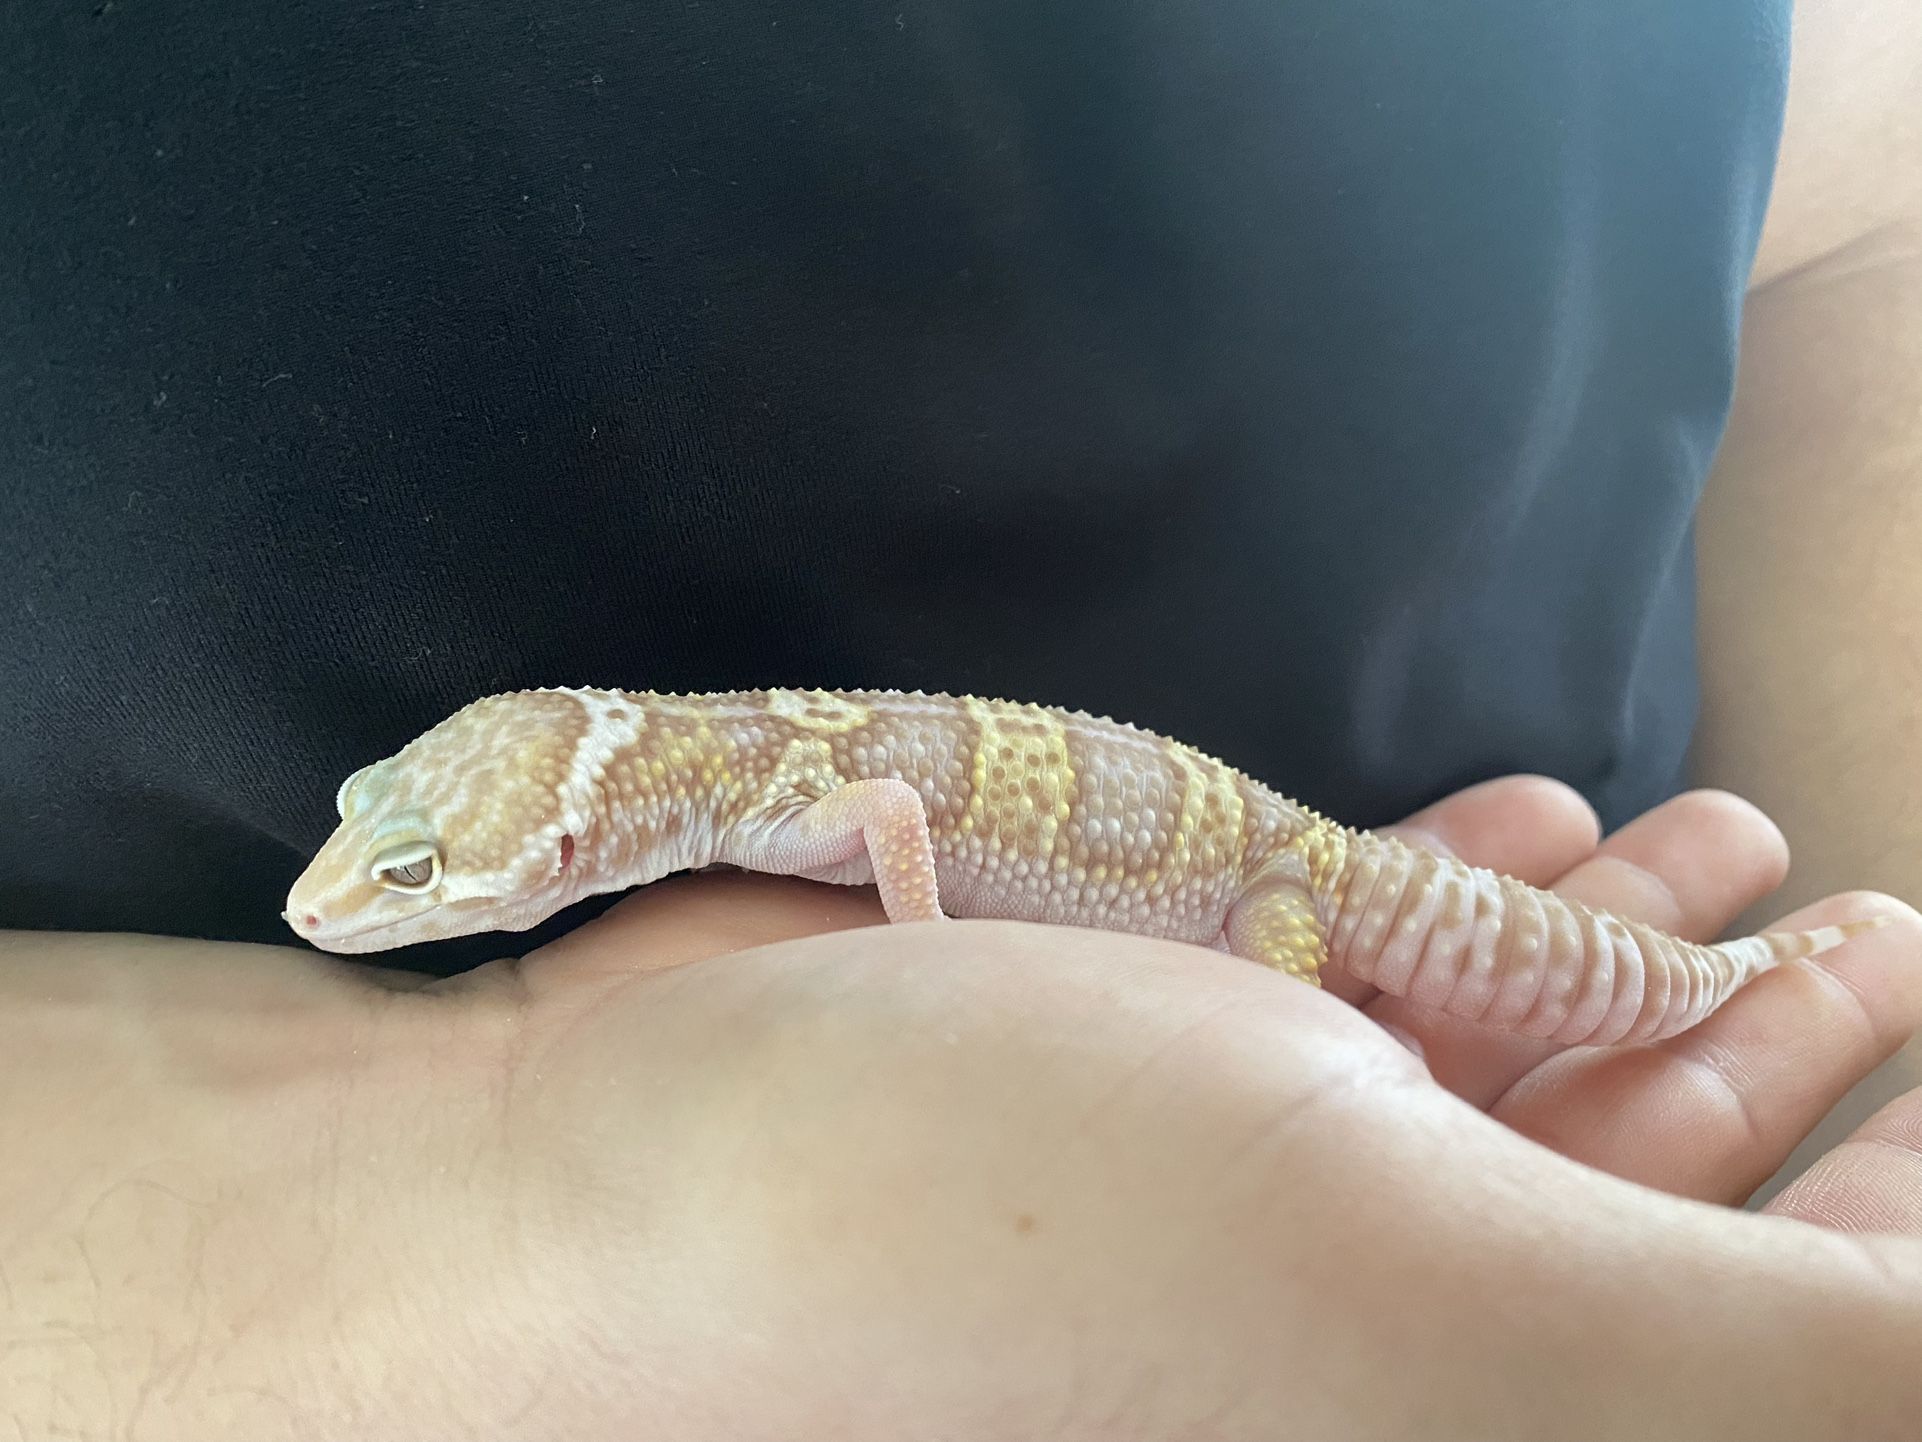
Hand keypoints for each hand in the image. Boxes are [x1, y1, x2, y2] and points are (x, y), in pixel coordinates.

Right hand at [6, 779, 1919, 1439]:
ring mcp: (1230, 1196)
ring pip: (1492, 1071)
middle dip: (1764, 1058)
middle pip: (1626, 1196)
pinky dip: (1447, 892)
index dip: (1872, 1235)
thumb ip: (1764, 1359)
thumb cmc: (1030, 1237)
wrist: (643, 1169)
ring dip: (1625, 947)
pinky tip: (1538, 814)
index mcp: (1425, 1420)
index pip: (1721, 1345)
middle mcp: (1342, 1335)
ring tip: (1741, 830)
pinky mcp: (1133, 1074)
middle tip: (1881, 938)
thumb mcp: (1460, 1309)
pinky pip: (1338, 984)